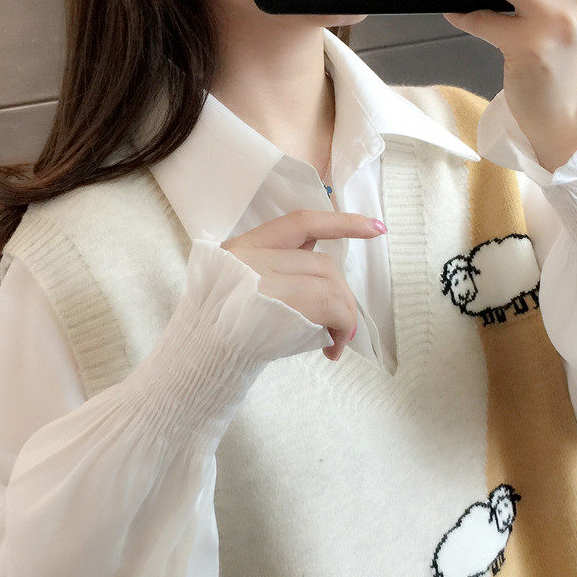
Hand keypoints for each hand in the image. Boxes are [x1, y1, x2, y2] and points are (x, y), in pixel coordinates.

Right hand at [220, 210, 387, 360]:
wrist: (200, 355)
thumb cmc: (226, 328)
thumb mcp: (244, 284)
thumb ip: (280, 267)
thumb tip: (327, 272)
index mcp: (247, 245)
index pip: (302, 221)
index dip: (342, 222)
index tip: (376, 228)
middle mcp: (254, 255)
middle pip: (323, 264)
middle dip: (342, 296)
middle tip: (342, 327)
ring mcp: (265, 277)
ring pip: (330, 284)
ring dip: (344, 315)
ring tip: (337, 341)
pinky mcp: (281, 302)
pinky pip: (331, 306)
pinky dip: (342, 327)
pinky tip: (333, 348)